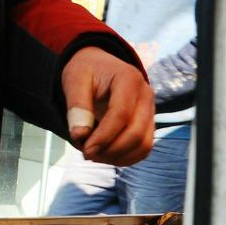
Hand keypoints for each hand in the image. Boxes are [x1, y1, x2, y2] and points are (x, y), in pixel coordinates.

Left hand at [61, 47, 153, 165]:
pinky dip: (125, 158)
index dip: (103, 137)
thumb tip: (80, 136)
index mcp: (129, 79)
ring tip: (95, 154)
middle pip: (136, 134)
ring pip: (143, 146)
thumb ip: (77, 107)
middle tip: (87, 154)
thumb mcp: (74, 81)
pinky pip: (143, 149)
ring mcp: (151, 111)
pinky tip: (105, 155)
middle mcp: (146, 95)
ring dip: (118, 157)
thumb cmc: (86, 71)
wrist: (98, 66)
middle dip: (110, 150)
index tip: (85, 150)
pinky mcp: (149, 124)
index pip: (121, 115)